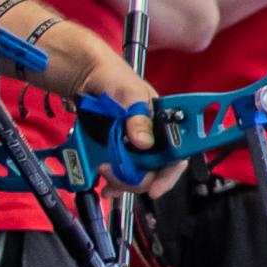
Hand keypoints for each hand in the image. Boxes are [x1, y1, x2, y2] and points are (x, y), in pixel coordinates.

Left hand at [87, 65, 177, 187]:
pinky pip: (123, 173)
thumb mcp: (129, 94)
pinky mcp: (120, 151)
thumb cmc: (116, 78)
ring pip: (140, 176)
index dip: (170, 174)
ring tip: (104, 176)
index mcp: (168, 124)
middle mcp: (156, 139)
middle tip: (113, 174)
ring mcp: (137, 147)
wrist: (87, 78)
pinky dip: (115, 183)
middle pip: (157, 171)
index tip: (155, 188)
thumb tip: (145, 143)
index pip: (179, 154)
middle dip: (138, 180)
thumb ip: (138, 117)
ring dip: (124, 182)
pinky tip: (106, 186)